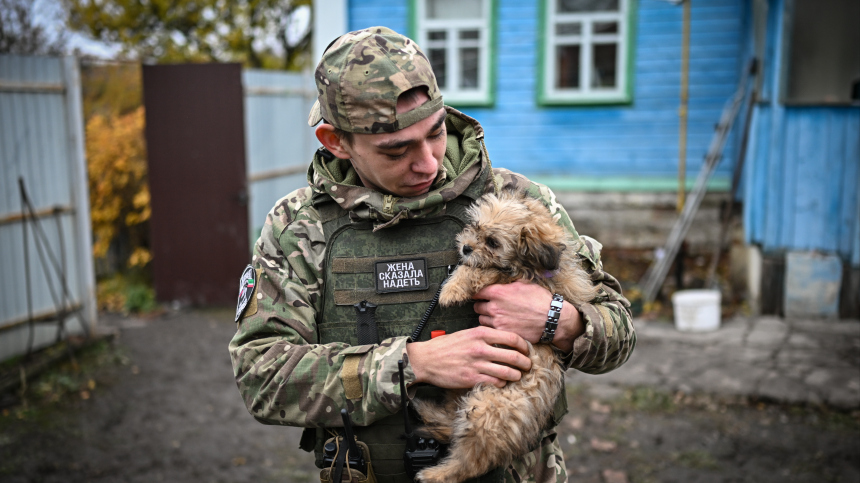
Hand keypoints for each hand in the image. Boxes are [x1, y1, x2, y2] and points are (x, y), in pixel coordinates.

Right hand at [405, 326, 531, 388]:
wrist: (425, 359)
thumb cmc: (445, 346)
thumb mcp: (466, 333)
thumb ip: (484, 336)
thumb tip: (502, 340)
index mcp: (480, 333)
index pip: (512, 337)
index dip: (524, 345)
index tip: (526, 350)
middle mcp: (480, 348)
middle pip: (513, 356)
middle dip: (525, 362)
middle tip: (528, 365)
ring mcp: (477, 364)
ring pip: (507, 372)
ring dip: (516, 375)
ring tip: (518, 376)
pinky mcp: (472, 379)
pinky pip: (495, 383)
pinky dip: (502, 383)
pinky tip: (501, 382)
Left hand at [472, 280, 583, 352]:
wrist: (552, 319)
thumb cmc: (540, 299)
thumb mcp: (524, 284)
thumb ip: (508, 283)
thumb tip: (500, 281)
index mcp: (498, 292)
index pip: (477, 292)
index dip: (478, 293)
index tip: (481, 295)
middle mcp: (494, 307)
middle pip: (476, 307)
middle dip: (481, 306)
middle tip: (489, 306)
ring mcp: (498, 322)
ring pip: (482, 319)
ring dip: (486, 317)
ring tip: (495, 316)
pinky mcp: (503, 333)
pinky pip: (491, 330)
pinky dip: (493, 328)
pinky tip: (501, 325)